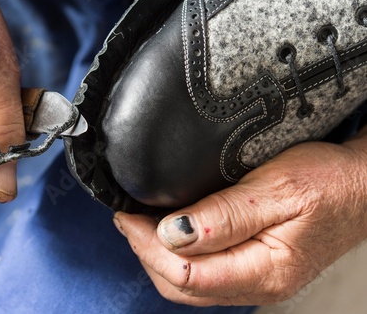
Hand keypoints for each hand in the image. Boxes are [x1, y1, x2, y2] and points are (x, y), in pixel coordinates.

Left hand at [114, 128, 366, 305]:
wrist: (361, 187)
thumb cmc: (329, 183)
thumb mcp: (277, 189)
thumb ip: (224, 217)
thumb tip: (171, 235)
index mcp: (266, 271)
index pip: (187, 274)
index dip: (148, 246)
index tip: (128, 216)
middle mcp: (258, 285)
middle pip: (182, 286)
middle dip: (145, 254)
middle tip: (127, 219)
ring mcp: (256, 280)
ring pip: (189, 285)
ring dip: (158, 256)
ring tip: (139, 225)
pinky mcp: (253, 268)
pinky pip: (205, 274)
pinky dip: (178, 256)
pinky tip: (169, 233)